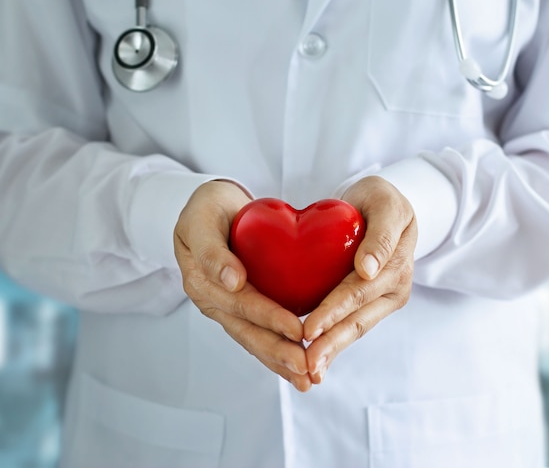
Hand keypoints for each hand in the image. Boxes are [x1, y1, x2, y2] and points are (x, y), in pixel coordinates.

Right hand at [174, 180, 311, 391]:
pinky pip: (256, 333)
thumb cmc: (206, 209)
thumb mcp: (200, 220)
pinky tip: (296, 366)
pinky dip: (276, 351)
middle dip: (279, 352)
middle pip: (248, 331)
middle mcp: (213, 301)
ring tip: (306, 380)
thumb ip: (212, 250)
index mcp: (203, 281)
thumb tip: (232, 281)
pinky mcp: (238, 308)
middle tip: (307, 369)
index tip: (298, 330)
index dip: (270, 318)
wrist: (208, 209)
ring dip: (279, 361)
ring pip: (253, 339)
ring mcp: (224, 307)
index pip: (241, 304)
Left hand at [303, 176, 417, 383]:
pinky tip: (316, 362)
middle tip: (305, 364)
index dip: (333, 312)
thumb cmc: (380, 200)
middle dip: (331, 343)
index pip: (358, 292)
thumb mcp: (386, 204)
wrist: (384, 206)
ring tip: (309, 371)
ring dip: (332, 350)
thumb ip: (381, 235)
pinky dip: (335, 344)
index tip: (309, 330)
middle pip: (358, 320)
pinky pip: (352, 326)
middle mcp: (394, 288)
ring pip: (355, 329)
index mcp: (396, 265)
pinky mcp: (372, 304)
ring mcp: (384, 299)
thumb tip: (369, 270)